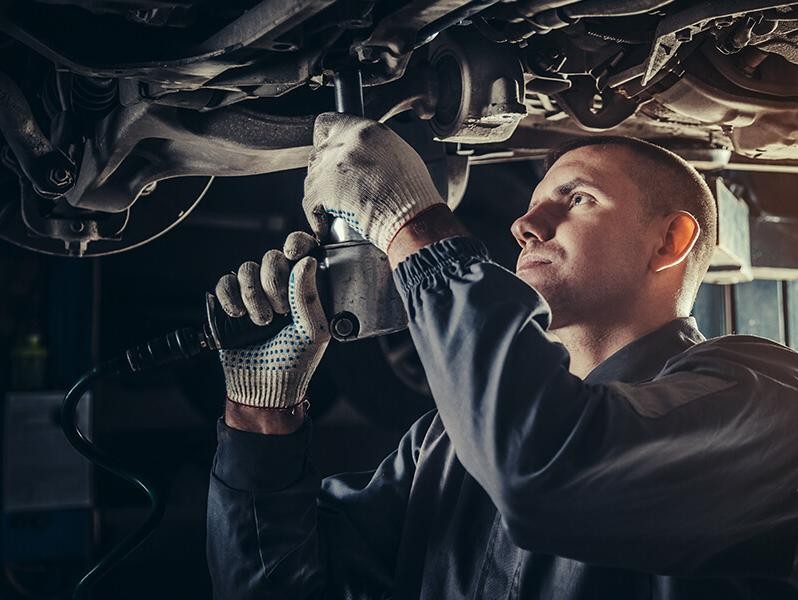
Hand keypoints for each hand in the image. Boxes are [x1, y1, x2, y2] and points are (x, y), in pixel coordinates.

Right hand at [214, 232, 329, 408]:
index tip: (293, 252)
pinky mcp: (230, 304)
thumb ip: (309, 296)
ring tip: (262, 322)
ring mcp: (253, 293)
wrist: (265, 387)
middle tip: (280, 311)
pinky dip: (230, 296)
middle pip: (271, 257)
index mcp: (304, 288)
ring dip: (253, 295)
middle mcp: (278, 286)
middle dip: (274, 282)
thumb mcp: (313, 331)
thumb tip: (306, 262)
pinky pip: (225, 282)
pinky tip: (238, 315)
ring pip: (246, 268)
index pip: (302, 250)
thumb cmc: (295, 361)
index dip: (297, 243)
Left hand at [303, 113, 444, 251]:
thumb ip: (375, 148)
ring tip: (336, 207)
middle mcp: (347, 143)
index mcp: (366, 130)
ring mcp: (332, 166)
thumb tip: (365, 154)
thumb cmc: (414, 193)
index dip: (325, 140)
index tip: (330, 153)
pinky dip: (316, 216)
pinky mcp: (323, 190)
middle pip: (318, 152)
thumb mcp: (400, 155)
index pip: (327, 123)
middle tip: (338, 187)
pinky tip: (325, 225)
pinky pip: (309, 202)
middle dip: (325, 170)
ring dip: (320, 192)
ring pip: (312, 177)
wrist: (413, 217)